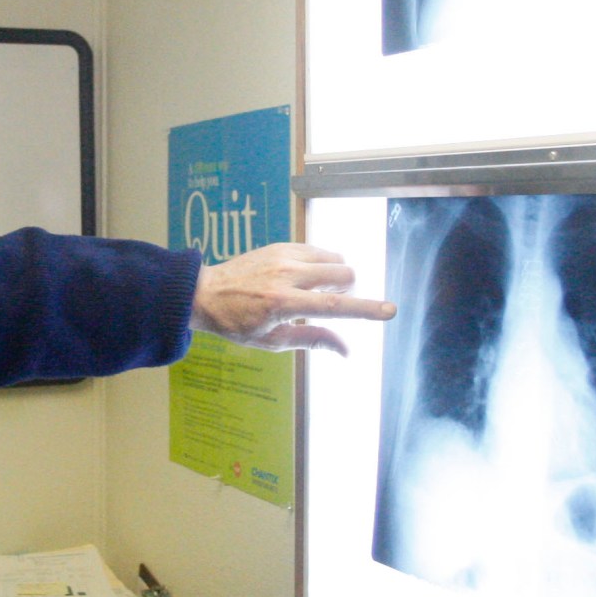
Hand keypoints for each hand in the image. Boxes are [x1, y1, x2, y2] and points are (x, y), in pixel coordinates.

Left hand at [190, 242, 394, 355]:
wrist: (205, 293)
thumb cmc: (237, 324)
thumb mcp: (272, 342)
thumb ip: (312, 340)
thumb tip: (346, 351)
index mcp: (283, 304)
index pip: (334, 306)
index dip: (366, 310)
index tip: (390, 310)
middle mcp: (286, 276)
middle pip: (345, 274)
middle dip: (347, 290)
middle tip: (326, 303)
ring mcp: (284, 256)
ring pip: (335, 259)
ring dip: (335, 276)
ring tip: (312, 291)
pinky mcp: (281, 245)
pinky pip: (319, 250)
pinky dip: (321, 264)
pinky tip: (302, 277)